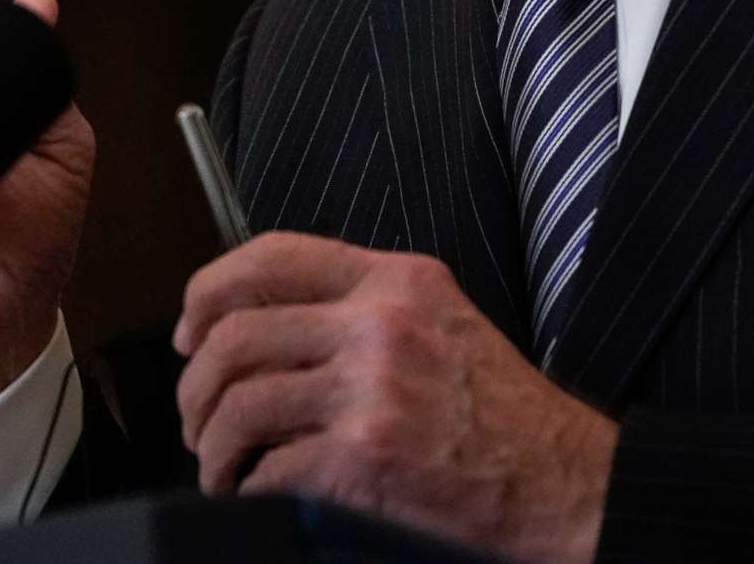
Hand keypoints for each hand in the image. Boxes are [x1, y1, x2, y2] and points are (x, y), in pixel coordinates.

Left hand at [175, 233, 617, 563]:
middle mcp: (381, 324)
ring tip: (222, 467)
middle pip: (237, 335)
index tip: (189, 329)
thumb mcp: (442, 322)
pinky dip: (251, 489)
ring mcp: (373, 391)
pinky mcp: (366, 459)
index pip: (271, 258)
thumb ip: (363, 307)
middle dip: (197, 386)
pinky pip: (269, 469)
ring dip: (214, 445)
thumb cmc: (503, 417)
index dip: (208, 292)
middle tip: (198, 419)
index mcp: (396, 280)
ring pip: (240, 404)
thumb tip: (261, 325)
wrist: (565, 486)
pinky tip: (260, 495)